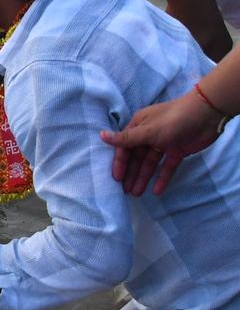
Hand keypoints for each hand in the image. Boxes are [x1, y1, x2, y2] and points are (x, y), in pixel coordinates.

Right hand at [100, 90, 221, 196]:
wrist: (207, 115)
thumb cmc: (173, 119)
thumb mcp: (148, 131)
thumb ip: (126, 138)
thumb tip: (101, 136)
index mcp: (138, 126)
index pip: (125, 147)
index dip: (120, 163)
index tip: (117, 179)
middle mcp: (148, 135)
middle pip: (136, 157)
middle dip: (131, 173)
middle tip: (126, 191)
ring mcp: (163, 144)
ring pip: (150, 164)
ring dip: (143, 178)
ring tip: (137, 194)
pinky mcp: (177, 151)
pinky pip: (167, 167)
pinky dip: (162, 178)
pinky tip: (157, 191)